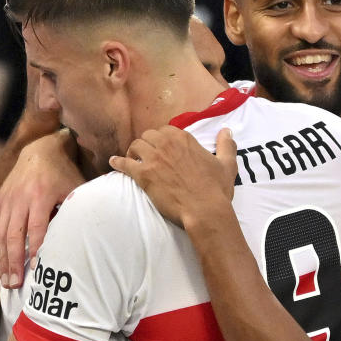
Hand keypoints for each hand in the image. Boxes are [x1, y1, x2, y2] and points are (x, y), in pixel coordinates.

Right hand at [0, 128, 82, 287]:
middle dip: (14, 262)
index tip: (37, 271)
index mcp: (40, 194)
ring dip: (2, 261)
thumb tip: (97, 233)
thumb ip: (80, 208)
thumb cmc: (64, 173)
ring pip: (0, 236)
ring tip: (6, 282)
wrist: (39, 149)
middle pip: (14, 236)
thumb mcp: (76, 186)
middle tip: (16, 285)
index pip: (37, 227)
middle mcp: (20, 198)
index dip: (36, 250)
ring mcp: (6, 200)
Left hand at [111, 125, 236, 228]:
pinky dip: (118, 163)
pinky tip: (113, 163)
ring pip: (135, 146)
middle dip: (146, 144)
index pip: (165, 130)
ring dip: (133, 152)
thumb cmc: (216, 190)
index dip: (161, 139)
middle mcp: (166, 144)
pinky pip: (125, 164)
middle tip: (146, 155)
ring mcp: (153, 159)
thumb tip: (227, 131)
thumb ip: (226, 145)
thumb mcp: (227, 165)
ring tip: (134, 160)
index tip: (161, 148)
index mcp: (184, 139)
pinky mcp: (143, 175)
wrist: (205, 210)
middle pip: (147, 136)